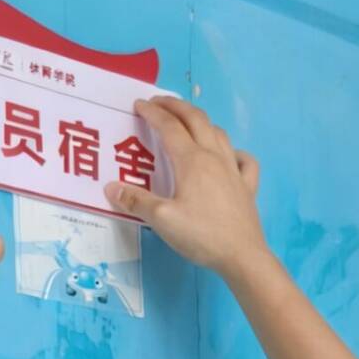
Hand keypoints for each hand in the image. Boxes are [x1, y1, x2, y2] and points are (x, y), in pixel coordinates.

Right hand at [105, 97, 267, 278]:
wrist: (242, 256)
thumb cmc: (201, 235)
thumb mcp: (162, 220)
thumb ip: (136, 201)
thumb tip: (110, 188)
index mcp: (191, 160)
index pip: (169, 127)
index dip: (153, 112)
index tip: (139, 104)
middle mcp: (214, 157)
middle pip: (196, 119)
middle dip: (176, 106)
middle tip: (159, 102)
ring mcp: (234, 170)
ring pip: (219, 133)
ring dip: (201, 121)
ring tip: (188, 122)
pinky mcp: (248, 186)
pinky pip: (244, 160)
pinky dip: (234, 151)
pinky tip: (229, 156)